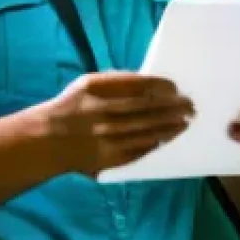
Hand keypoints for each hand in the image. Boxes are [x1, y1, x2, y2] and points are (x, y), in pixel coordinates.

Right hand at [43, 71, 193, 176]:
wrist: (48, 140)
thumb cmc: (72, 106)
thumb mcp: (87, 84)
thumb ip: (115, 81)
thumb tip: (148, 83)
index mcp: (97, 90)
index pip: (137, 85)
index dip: (160, 86)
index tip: (175, 87)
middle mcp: (103, 113)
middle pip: (147, 109)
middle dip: (172, 107)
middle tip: (190, 106)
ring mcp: (108, 138)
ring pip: (147, 130)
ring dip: (170, 126)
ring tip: (185, 122)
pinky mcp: (111, 158)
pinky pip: (139, 149)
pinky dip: (156, 143)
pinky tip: (168, 137)